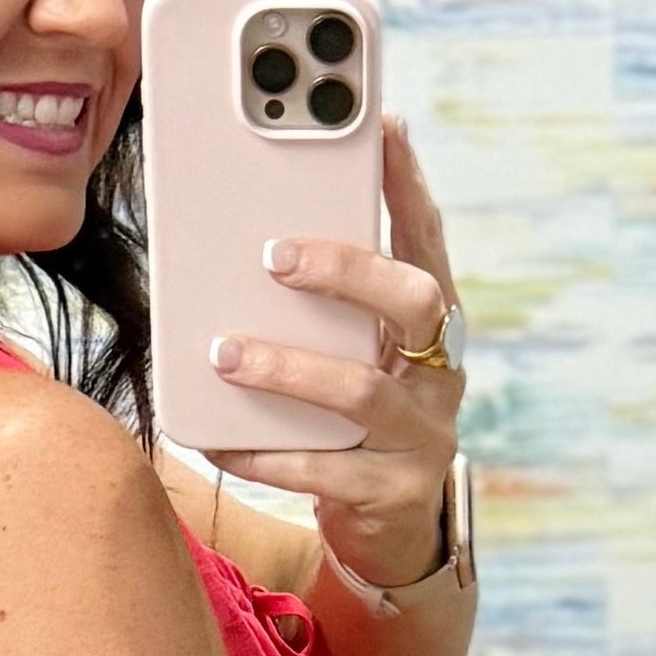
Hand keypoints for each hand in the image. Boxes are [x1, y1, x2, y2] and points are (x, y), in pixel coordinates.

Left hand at [203, 114, 463, 594]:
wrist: (387, 532)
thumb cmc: (349, 420)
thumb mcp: (348, 353)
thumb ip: (319, 305)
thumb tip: (236, 233)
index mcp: (430, 325)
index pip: (427, 239)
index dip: (409, 183)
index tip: (383, 124)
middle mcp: (440, 372)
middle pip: (414, 302)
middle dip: (346, 269)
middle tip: (274, 255)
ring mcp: (422, 435)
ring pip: (362, 391)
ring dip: (288, 367)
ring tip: (223, 352)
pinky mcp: (392, 493)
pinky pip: (323, 471)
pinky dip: (265, 452)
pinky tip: (216, 439)